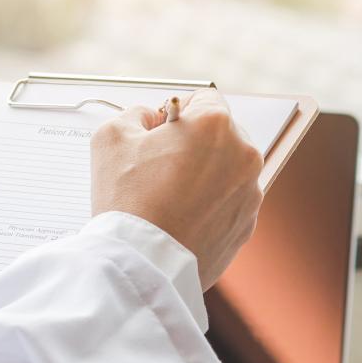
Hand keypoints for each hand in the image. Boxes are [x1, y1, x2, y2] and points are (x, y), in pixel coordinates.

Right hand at [90, 88, 263, 288]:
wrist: (143, 264)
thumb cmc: (127, 200)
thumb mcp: (111, 136)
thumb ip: (134, 114)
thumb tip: (150, 118)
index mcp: (215, 125)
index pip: (203, 98)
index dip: (176, 112)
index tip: (159, 134)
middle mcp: (243, 155)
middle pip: (219, 135)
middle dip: (193, 144)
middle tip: (159, 168)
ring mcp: (250, 193)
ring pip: (224, 170)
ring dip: (202, 176)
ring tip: (167, 199)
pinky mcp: (247, 225)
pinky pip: (227, 203)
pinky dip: (208, 206)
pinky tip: (180, 219)